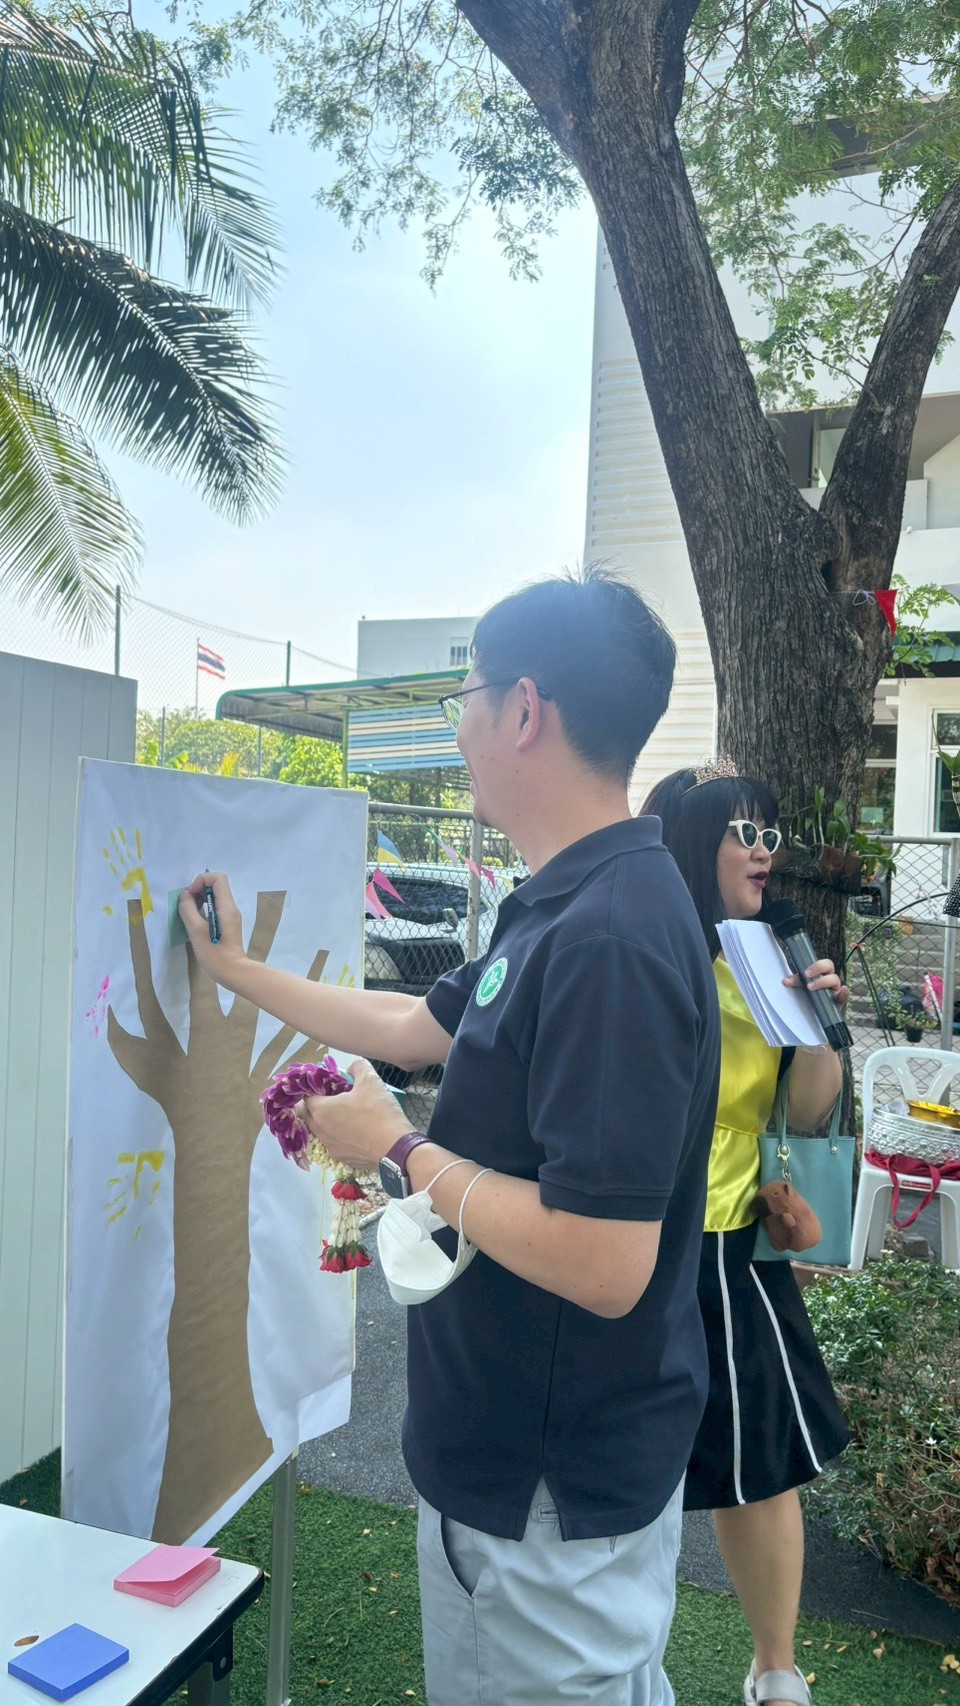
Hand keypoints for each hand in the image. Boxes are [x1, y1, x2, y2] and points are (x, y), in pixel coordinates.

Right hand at [179, 871, 245, 980]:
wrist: (232, 971)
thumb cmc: (214, 952)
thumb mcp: (196, 931)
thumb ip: (188, 910)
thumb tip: (184, 896)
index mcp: (226, 906)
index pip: (218, 878)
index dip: (201, 880)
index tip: (190, 895)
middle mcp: (231, 907)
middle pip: (216, 885)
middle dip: (199, 889)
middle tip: (187, 904)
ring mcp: (230, 915)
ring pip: (216, 896)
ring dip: (200, 899)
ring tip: (189, 912)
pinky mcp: (227, 923)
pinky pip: (216, 907)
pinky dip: (204, 907)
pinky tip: (195, 920)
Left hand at [298, 1057, 412, 1169]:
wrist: (396, 1149)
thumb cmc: (379, 1112)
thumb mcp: (371, 1081)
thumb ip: (358, 1067)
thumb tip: (352, 1067)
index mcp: (322, 1111)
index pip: (306, 1097)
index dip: (313, 1088)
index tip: (326, 1084)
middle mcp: (321, 1131)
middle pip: (307, 1116)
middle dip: (314, 1105)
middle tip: (331, 1097)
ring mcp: (331, 1148)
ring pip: (320, 1132)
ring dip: (325, 1122)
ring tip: (343, 1114)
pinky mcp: (343, 1159)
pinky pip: (334, 1144)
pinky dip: (338, 1136)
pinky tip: (354, 1131)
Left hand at [785, 958, 849, 1009]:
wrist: (813, 1020)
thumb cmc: (807, 1001)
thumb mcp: (800, 990)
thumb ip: (796, 984)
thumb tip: (785, 981)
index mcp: (820, 974)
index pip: (820, 964)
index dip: (814, 966)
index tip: (803, 973)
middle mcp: (828, 980)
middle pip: (829, 965)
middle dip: (818, 967)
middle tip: (806, 975)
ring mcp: (834, 990)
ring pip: (834, 979)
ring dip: (822, 981)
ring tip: (810, 988)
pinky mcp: (838, 1002)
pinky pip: (844, 996)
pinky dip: (844, 993)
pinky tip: (842, 990)